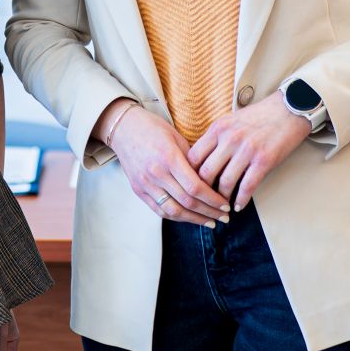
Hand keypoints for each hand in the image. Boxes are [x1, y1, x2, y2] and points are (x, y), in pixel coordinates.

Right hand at [106, 103, 229, 223]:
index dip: (213, 200)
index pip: (195, 187)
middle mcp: (156, 174)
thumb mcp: (177, 137)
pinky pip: (159, 210)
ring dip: (195, 220)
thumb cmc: (153, 128)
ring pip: (173, 211)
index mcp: (169, 158)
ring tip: (210, 222)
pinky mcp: (138, 190)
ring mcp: (145, 184)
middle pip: (187, 202)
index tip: (226, 205)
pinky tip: (190, 218)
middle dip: (209, 212)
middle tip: (224, 218)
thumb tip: (213, 180)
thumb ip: (193, 160)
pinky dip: (177, 217)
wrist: (123, 128)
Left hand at [187, 98, 311, 211]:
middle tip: (205, 199)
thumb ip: (215, 138)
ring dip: (222, 199)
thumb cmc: (258, 116)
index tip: (193, 184)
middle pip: (206, 173)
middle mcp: (229, 139)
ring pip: (225, 183)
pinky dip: (241, 200)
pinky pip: (247, 186)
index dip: (190, 174)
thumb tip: (200, 161)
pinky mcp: (264, 160)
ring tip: (222, 205)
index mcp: (218, 128)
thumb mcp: (230, 121)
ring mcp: (247, 150)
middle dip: (204, 190)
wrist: (289, 109)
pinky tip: (239, 206)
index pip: (193, 157)